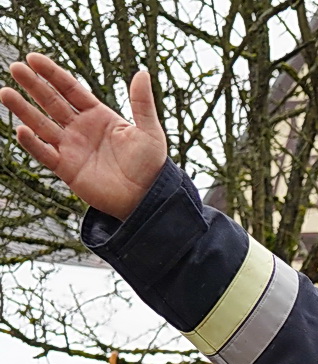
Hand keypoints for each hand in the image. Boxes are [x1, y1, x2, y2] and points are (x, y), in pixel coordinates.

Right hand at [2, 56, 165, 219]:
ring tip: (5, 92)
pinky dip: (32, 143)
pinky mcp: (66, 169)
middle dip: (33, 85)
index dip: (52, 74)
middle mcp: (79, 129)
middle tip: (15, 67)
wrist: (147, 198)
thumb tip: (142, 73)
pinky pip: (45, 153)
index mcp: (98, 115)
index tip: (33, 58)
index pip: (70, 89)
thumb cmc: (151, 165)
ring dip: (23, 109)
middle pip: (51, 102)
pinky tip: (21, 130)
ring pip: (41, 124)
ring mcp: (71, 148)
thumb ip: (142, 103)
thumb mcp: (150, 131)